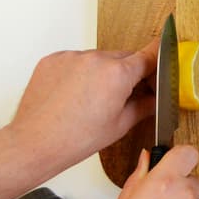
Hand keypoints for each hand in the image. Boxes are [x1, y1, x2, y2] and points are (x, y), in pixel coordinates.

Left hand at [7, 41, 157, 174]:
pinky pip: (76, 60)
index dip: (158, 61)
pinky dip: (79, 72)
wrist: (35, 143)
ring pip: (99, 59)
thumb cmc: (75, 139)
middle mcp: (96, 59)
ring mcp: (72, 57)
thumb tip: (156, 99)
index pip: (150, 55)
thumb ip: (145, 105)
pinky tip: (74, 94)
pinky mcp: (53, 59)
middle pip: (124, 57)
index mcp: (118, 74)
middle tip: (122, 96)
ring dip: (102, 72)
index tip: (163, 58)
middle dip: (127, 73)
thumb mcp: (121, 125)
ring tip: (91, 99)